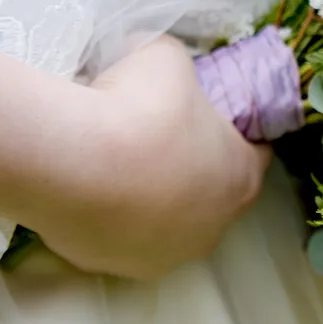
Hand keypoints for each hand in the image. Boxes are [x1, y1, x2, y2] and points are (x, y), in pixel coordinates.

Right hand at [25, 36, 273, 279]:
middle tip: (156, 137)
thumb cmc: (138, 108)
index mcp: (240, 179)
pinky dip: (106, 216)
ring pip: (162, 223)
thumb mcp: (167, 58)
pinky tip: (86, 188)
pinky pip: (116, 236)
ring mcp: (162, 256)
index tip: (210, 116)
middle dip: (189, 169)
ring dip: (148, 199)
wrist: (68, 158)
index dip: (234, 133)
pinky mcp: (111, 265)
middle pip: (209, 195)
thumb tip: (163, 72)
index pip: (254, 154)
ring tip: (114, 164)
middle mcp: (210, 229)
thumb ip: (178, 67)